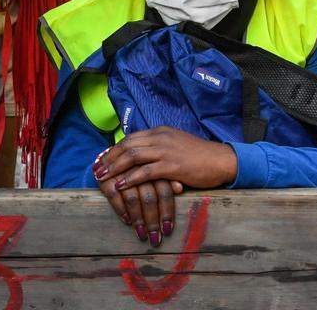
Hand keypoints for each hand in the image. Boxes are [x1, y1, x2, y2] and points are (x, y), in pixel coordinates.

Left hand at [94, 127, 237, 190]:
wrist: (221, 160)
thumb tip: (141, 156)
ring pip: (133, 156)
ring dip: (114, 168)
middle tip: (96, 169)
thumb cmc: (199, 156)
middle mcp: (161, 137)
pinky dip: (130, 179)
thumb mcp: (176, 145)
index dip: (114, 149)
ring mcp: (166, 151)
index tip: (102, 158)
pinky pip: (145, 172)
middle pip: (127, 145)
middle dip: (109, 158)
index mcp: (160, 131)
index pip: (131, 138)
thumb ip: (159, 147)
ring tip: (102, 178)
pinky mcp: (172, 166)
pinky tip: (120, 186)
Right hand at [96, 173, 182, 246]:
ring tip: (142, 234)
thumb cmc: (139, 170)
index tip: (168, 229)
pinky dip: (121, 209)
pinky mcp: (106, 178)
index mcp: (154, 167)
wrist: (112, 159)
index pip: (164, 191)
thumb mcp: (156, 171)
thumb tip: (180, 188)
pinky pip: (114, 196)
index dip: (167, 211)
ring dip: (138, 219)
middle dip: (153, 220)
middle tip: (155, 238)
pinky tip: (127, 221)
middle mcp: (139, 168)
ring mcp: (121, 173)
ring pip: (132, 198)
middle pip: (149, 197)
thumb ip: (168, 179)